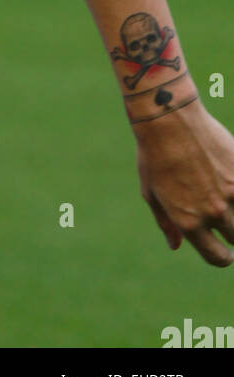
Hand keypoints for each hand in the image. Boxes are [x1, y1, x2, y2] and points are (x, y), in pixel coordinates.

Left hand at [135, 100, 233, 265]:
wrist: (169, 118)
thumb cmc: (154, 155)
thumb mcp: (151, 193)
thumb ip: (167, 223)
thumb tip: (175, 246)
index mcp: (189, 223)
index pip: (218, 257)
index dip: (222, 257)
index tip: (224, 252)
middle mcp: (214, 212)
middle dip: (231, 233)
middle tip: (226, 221)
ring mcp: (232, 192)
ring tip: (224, 196)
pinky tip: (230, 181)